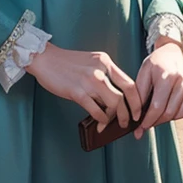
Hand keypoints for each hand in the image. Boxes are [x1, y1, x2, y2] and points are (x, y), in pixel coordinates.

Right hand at [25, 44, 142, 128]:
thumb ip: (104, 73)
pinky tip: (100, 122)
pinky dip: (101, 119)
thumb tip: (115, 94)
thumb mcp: (91, 61)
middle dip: (130, 112)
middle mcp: (100, 70)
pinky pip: (96, 110)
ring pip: (113, 103)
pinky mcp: (77, 92)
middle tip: (128, 121)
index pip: (129, 82)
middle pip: (125, 95)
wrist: (45, 58)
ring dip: (115, 118)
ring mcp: (89, 81)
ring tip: (112, 124)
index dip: (137, 100)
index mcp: (105, 61)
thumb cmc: (67, 62)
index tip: (138, 110)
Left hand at [133, 36, 182, 137]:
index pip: (157, 106)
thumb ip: (139, 95)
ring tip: (153, 116)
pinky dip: (173, 116)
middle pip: (168, 113)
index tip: (139, 128)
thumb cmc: (156, 63)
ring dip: (163, 120)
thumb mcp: (143, 73)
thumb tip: (136, 118)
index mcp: (167, 76)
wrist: (171, 52)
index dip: (147, 120)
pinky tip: (164, 111)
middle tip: (143, 126)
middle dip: (154, 123)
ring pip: (176, 115)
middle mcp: (182, 82)